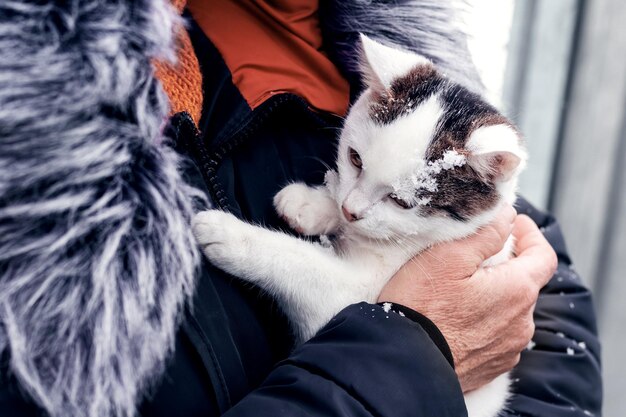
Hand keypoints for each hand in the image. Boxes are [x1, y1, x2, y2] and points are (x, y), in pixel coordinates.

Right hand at [378, 206, 557, 391]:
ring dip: (495, 295)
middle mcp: (521, 322)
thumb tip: (507, 217)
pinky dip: (484, 321)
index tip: (514, 224)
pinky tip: (457, 318)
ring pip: (510, 311)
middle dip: (507, 265)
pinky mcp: (491, 366)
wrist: (405, 362)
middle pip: (525, 283)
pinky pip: (496, 336)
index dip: (531, 235)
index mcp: (518, 290)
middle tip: (478, 254)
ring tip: (462, 288)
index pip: (544, 255)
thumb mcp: (448, 256)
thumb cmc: (421, 306)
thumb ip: (485, 232)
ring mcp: (508, 348)